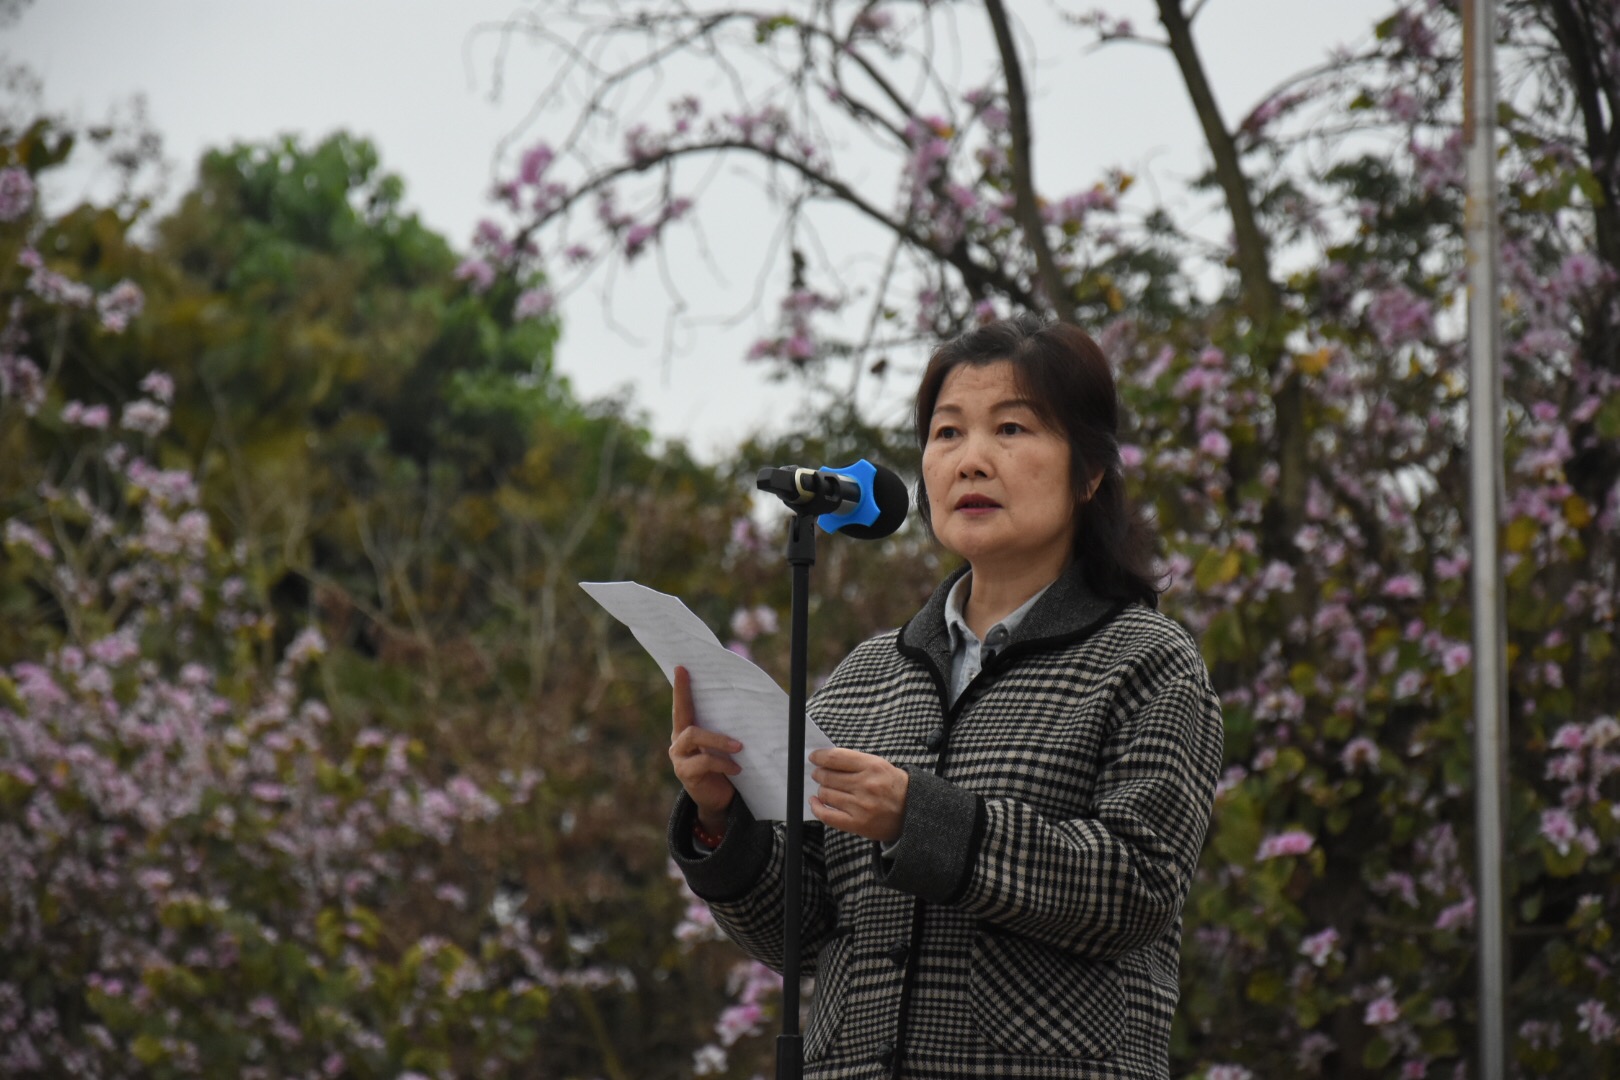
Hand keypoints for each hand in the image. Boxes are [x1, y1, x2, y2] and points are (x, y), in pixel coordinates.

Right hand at [668, 665, 740, 834]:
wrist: (720, 799)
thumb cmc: (724, 765)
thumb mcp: (723, 745)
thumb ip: (724, 728)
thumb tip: (746, 706)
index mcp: (686, 729)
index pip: (682, 705)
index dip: (681, 687)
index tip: (682, 667)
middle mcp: (678, 741)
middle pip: (685, 718)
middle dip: (702, 711)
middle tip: (718, 707)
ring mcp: (679, 758)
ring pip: (693, 736)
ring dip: (719, 741)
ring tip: (739, 748)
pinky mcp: (685, 774)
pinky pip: (704, 762)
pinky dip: (723, 764)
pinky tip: (737, 769)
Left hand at [809, 748, 908, 843]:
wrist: (913, 812)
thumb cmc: (894, 787)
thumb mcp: (879, 765)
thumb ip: (854, 762)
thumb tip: (825, 760)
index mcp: (872, 766)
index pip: (835, 757)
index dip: (819, 756)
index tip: (814, 757)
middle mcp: (866, 785)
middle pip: (827, 776)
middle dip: (819, 774)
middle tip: (818, 773)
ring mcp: (861, 806)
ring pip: (826, 794)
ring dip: (821, 790)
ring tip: (825, 788)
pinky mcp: (858, 824)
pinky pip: (827, 815)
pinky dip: (816, 807)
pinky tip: (815, 802)